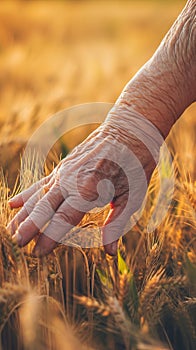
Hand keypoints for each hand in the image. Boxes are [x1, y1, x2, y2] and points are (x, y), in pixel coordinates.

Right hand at [7, 107, 161, 256]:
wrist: (129, 131)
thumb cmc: (135, 165)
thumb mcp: (133, 196)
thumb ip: (117, 224)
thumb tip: (109, 253)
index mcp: (90, 188)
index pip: (64, 218)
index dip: (50, 237)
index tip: (38, 253)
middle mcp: (71, 179)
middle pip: (45, 207)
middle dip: (30, 227)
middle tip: (18, 245)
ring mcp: (64, 171)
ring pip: (38, 195)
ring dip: (24, 213)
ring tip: (10, 230)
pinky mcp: (63, 167)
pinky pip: (41, 182)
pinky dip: (27, 193)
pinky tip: (13, 204)